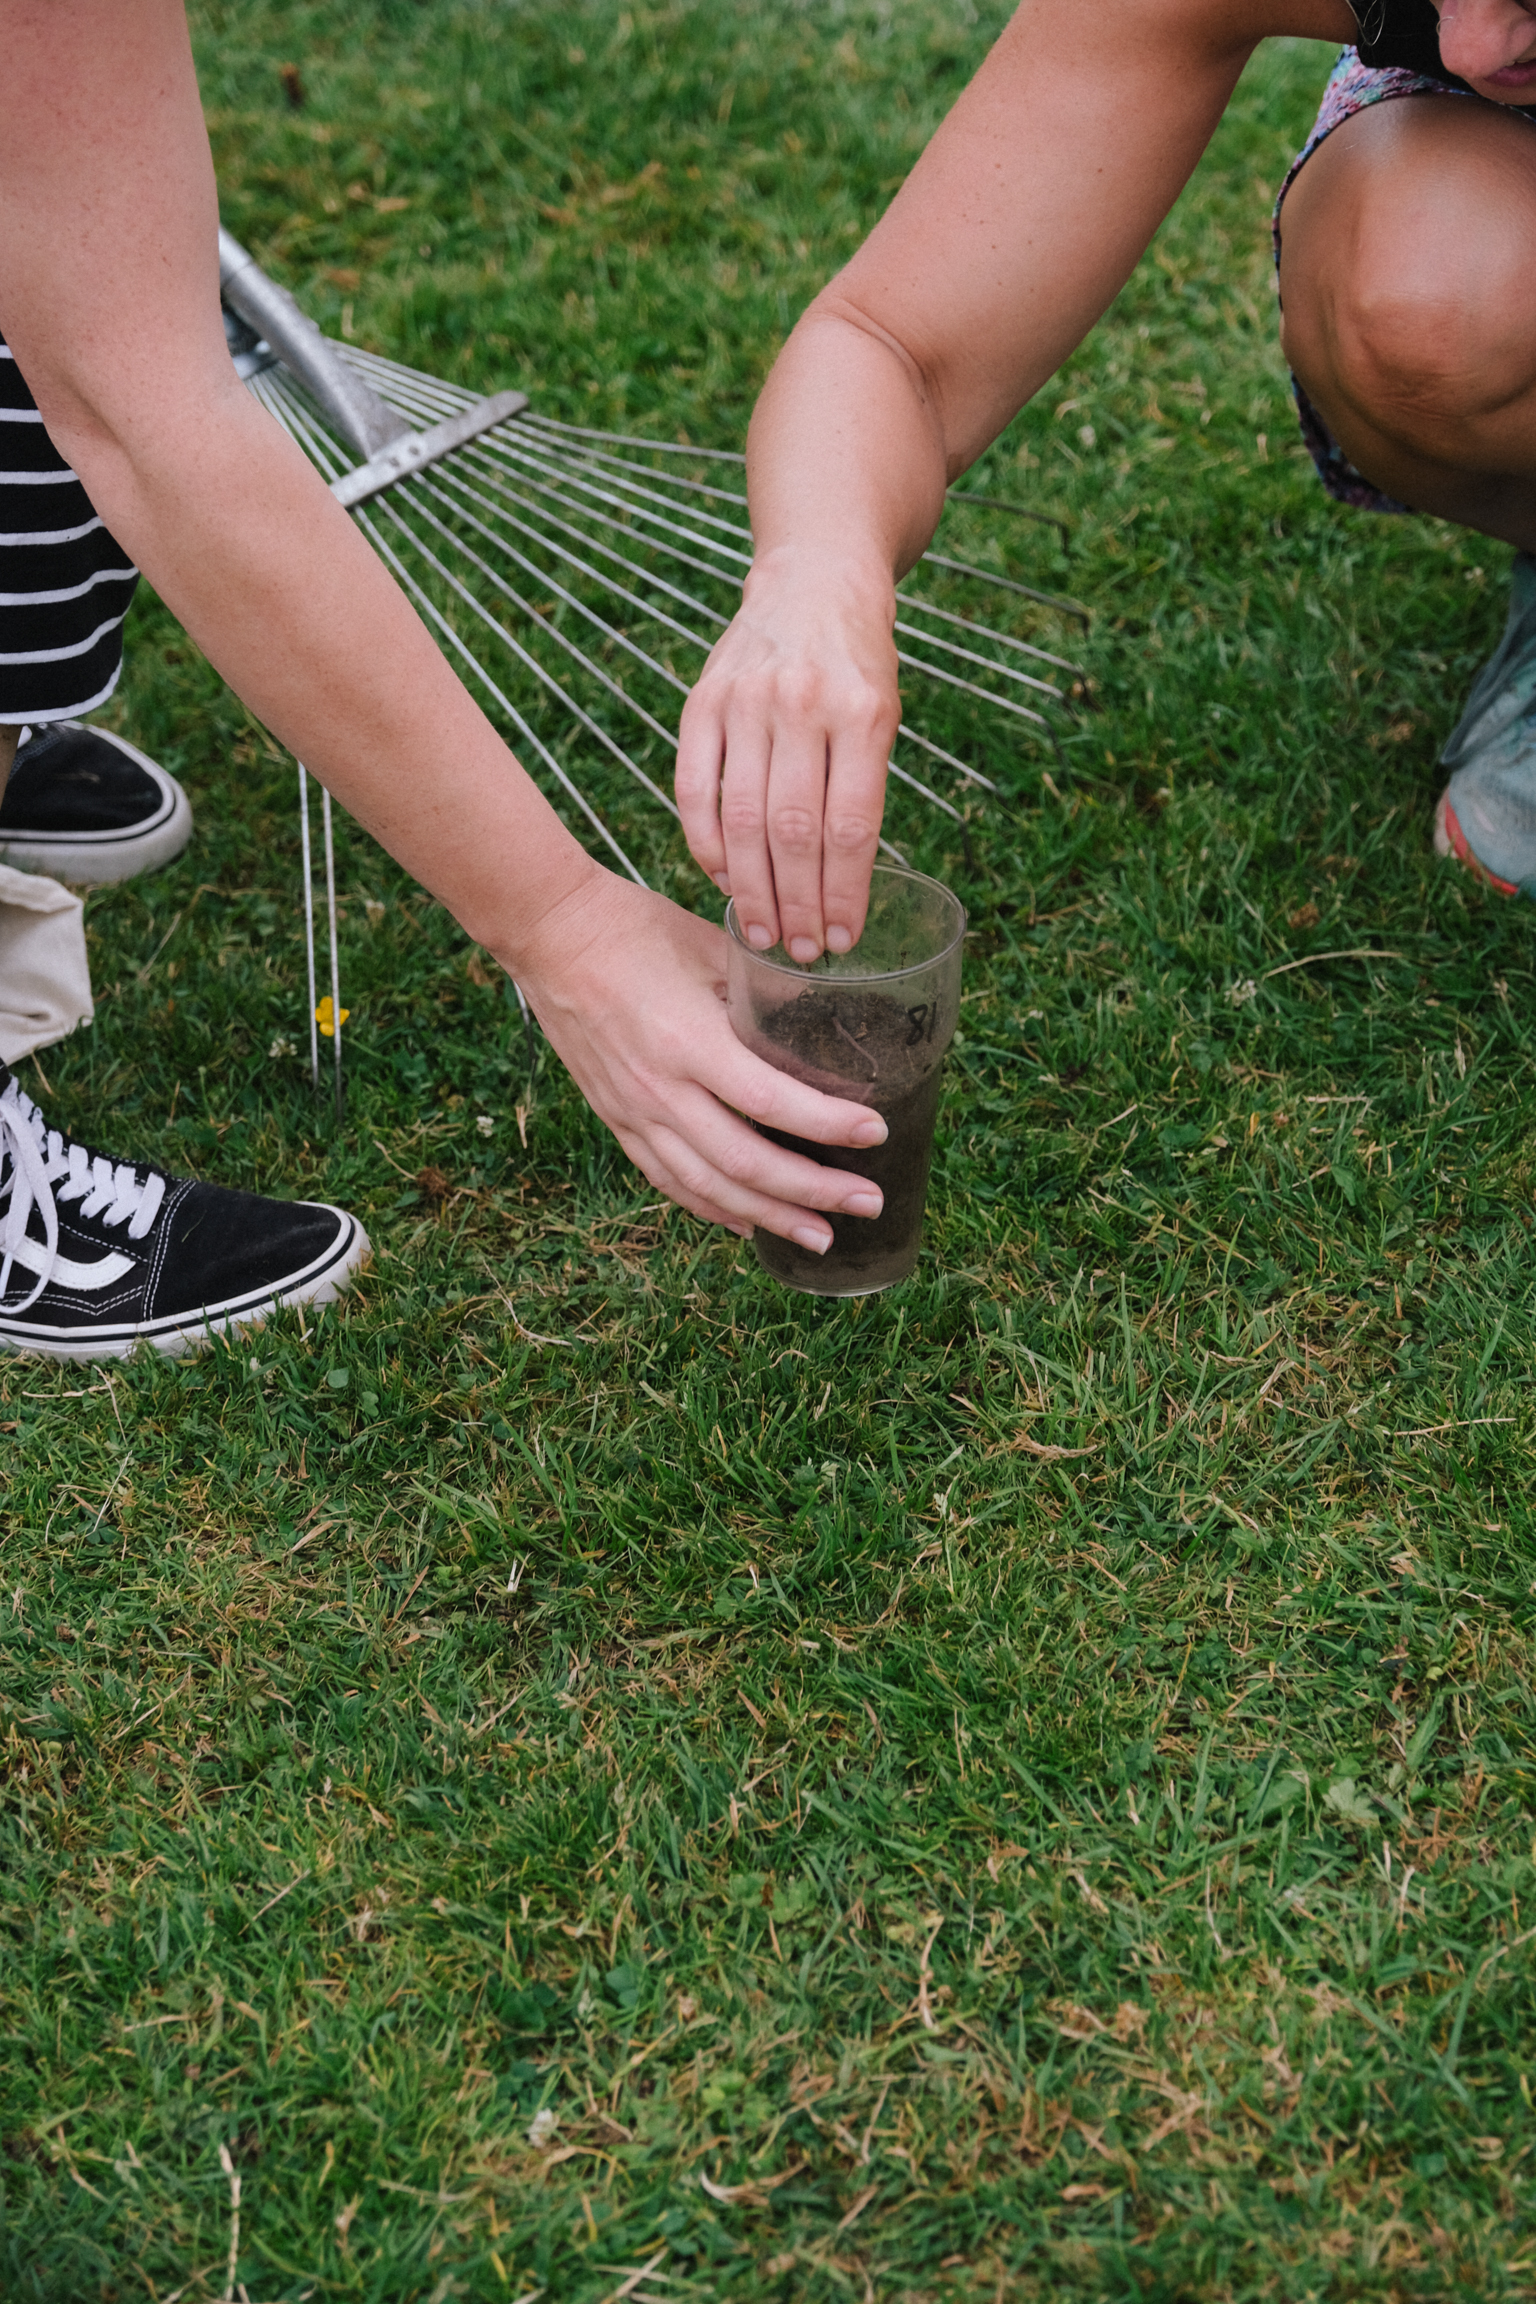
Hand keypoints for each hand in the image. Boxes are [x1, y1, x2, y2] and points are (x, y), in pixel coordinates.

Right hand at [502, 871, 889, 1250]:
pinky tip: (748, 1224)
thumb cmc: (636, 928)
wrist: (551, 936)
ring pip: (707, 1186)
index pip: (769, 1100)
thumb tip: (827, 1018)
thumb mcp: (713, 947)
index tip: (875, 1131)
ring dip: (769, 1216)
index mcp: (688, 1040)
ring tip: (820, 1236)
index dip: (827, 1124)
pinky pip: (668, 1180)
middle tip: (868, 1202)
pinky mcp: (616, 1120)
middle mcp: (660, 1088)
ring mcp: (634, 1111)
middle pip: (744, 1162)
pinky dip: (712, 1208)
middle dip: (812, 1191)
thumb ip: (765, 992)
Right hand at [675, 547, 899, 963]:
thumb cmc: (857, 664)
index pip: (851, 826)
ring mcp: (747, 703)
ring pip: (742, 819)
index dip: (844, 892)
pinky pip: (695, 790)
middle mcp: (803, 706)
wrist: (813, 580)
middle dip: (796, 904)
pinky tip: (721, 880)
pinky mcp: (702, 702)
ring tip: (761, 934)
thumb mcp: (882, 716)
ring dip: (751, 889)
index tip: (842, 938)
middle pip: (794, 831)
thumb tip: (836, 890)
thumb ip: (859, 789)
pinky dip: (705, 845)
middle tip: (797, 952)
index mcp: (862, 714)